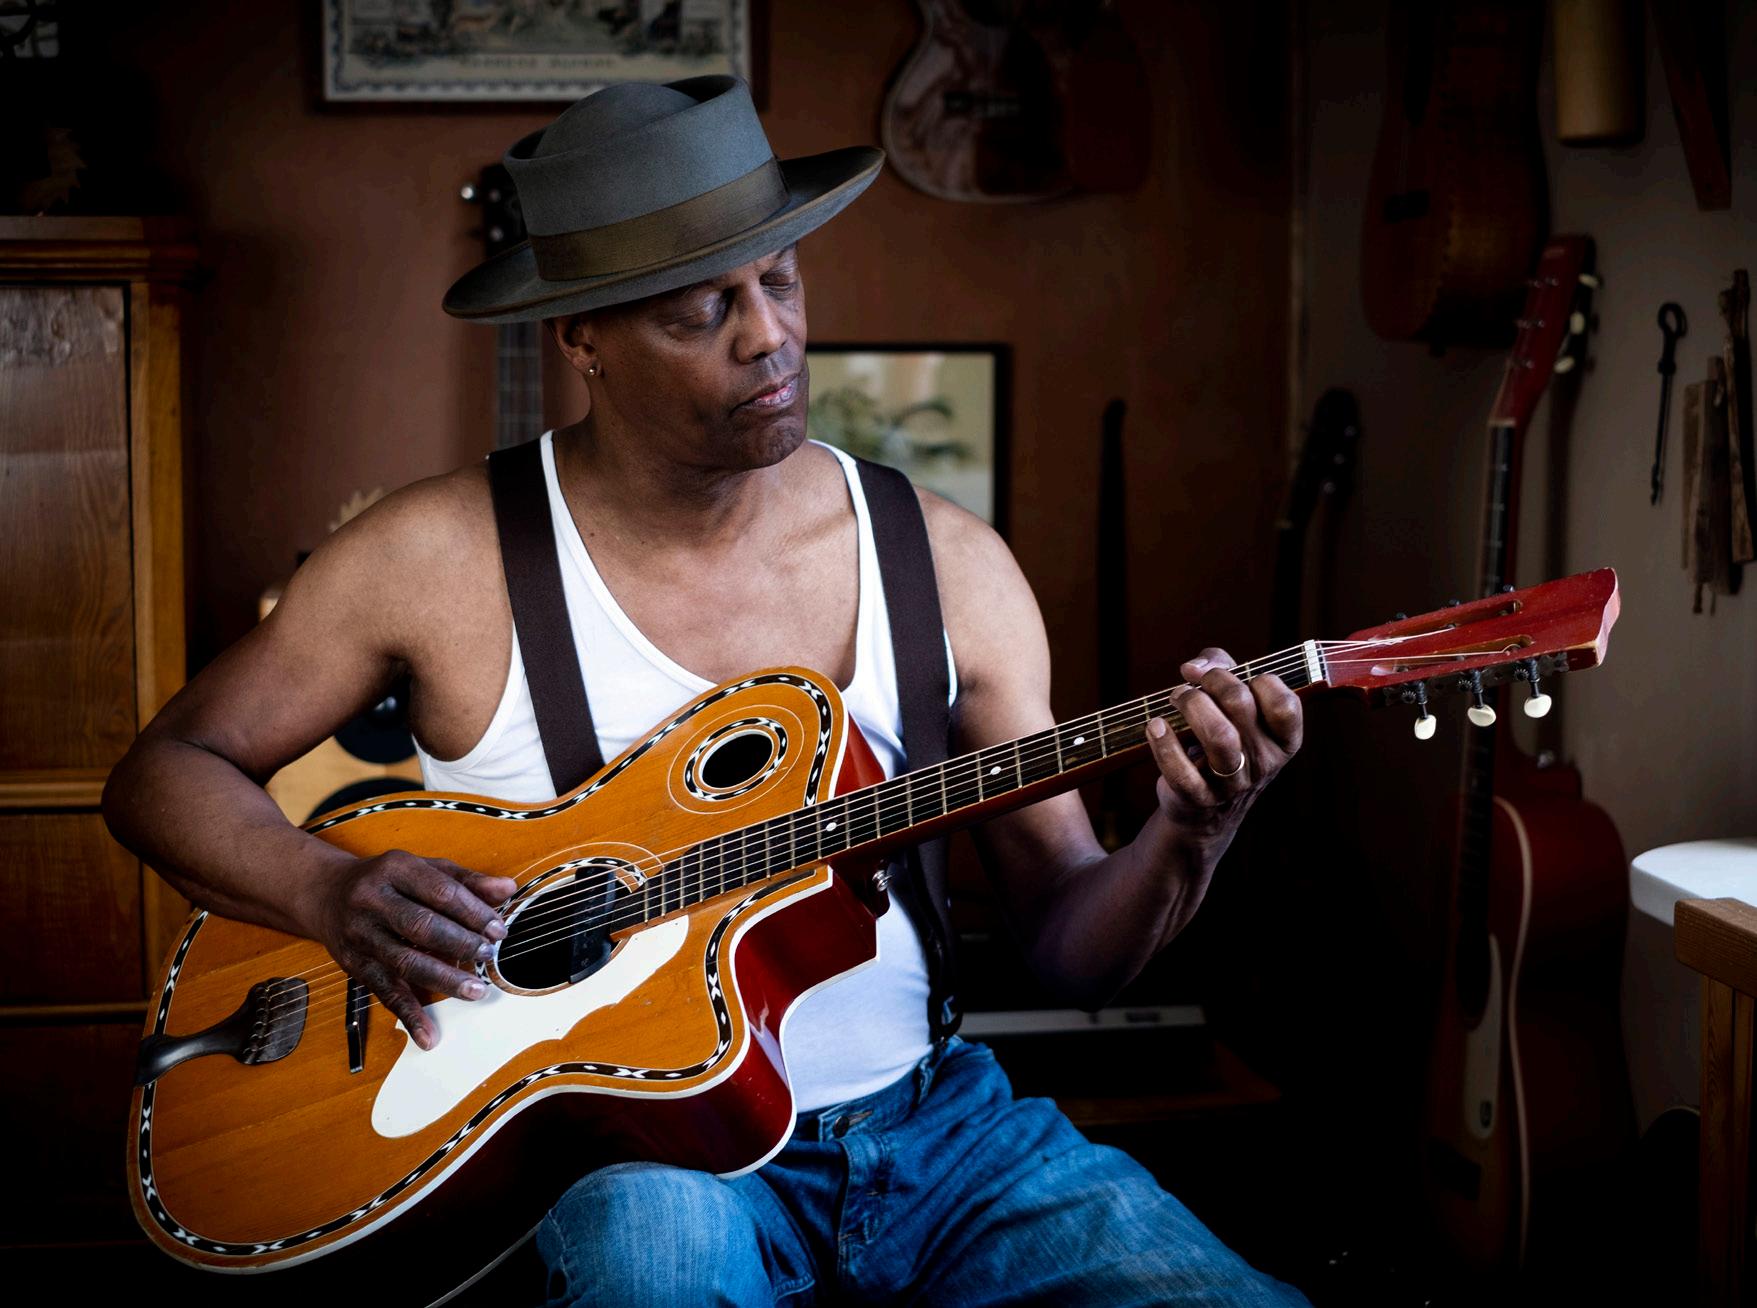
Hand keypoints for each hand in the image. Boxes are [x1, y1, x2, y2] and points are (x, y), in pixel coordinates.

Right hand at [301, 850, 517, 1050]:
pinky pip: (384, 992)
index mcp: (395, 869)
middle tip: (487, 955)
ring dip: (443, 979)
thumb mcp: (424, 868)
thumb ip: (466, 880)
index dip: (473, 912)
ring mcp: (360, 935)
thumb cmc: (388, 881)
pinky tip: (428, 1034)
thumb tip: (507, 889)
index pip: (440, 891)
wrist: (327, 894)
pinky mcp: (354, 965)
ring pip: (404, 961)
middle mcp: (372, 900)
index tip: (498, 930)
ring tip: (475, 990)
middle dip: (460, 943)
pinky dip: (408, 1015)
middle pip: (421, 926)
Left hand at [1143, 648, 1302, 847]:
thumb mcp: (1232, 703)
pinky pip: (1181, 772)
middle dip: (1211, 681)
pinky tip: (1155, 726)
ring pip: (1218, 736)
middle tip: (1192, 684)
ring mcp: (1233, 784)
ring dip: (1191, 704)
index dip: (1254, 678)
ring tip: (1176, 698)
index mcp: (1283, 740)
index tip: (1227, 675)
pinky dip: (1164, 743)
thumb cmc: (1222, 737)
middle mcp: (1265, 763)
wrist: (1203, 807)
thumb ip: (1222, 667)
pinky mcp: (1199, 799)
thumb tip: (1194, 667)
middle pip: (1241, 705)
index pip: (1284, 702)